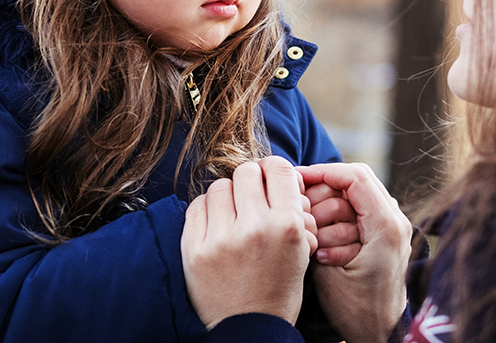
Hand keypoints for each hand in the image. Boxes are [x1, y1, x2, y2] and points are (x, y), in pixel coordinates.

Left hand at [182, 156, 317, 328]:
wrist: (250, 327)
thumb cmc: (279, 286)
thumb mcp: (301, 248)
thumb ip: (292, 209)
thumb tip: (277, 173)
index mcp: (287, 226)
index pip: (278, 169)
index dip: (273, 170)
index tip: (268, 179)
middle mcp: (255, 227)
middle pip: (246, 171)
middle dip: (249, 181)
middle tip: (249, 197)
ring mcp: (221, 238)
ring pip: (219, 186)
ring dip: (227, 195)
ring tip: (231, 215)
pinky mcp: (194, 249)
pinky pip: (196, 206)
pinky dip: (206, 210)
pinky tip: (214, 225)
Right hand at [297, 163, 411, 342]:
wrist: (382, 335)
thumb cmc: (357, 310)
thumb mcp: (327, 272)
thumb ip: (315, 232)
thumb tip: (298, 203)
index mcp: (385, 225)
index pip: (354, 176)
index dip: (321, 172)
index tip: (295, 180)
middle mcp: (395, 220)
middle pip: (354, 181)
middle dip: (323, 194)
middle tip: (301, 213)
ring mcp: (392, 227)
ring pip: (354, 197)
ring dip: (329, 210)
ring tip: (313, 236)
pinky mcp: (385, 235)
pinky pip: (358, 213)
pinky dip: (337, 221)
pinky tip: (322, 243)